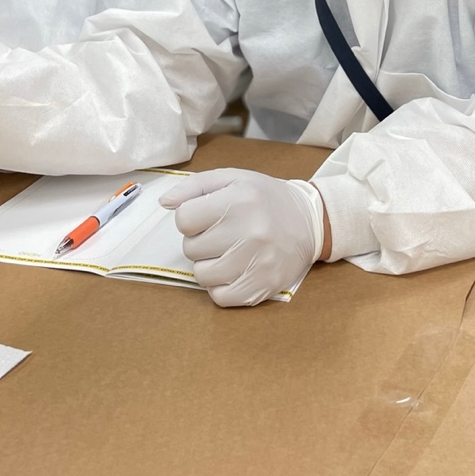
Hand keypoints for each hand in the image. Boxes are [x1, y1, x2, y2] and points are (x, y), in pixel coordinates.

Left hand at [160, 168, 324, 306]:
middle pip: (191, 248)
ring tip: (227, 251)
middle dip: (201, 241)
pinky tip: (234, 270)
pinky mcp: (262, 287)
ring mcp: (257, 262)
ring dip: (208, 264)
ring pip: (201, 275)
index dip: (191, 218)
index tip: (207, 216)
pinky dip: (221, 286)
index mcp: (239, 199)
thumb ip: (195, 186)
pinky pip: (219, 297)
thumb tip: (164, 202)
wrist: (310, 222)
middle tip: (222, 233)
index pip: (184, 218)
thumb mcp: (233, 178)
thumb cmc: (265, 198)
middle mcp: (249, 231)